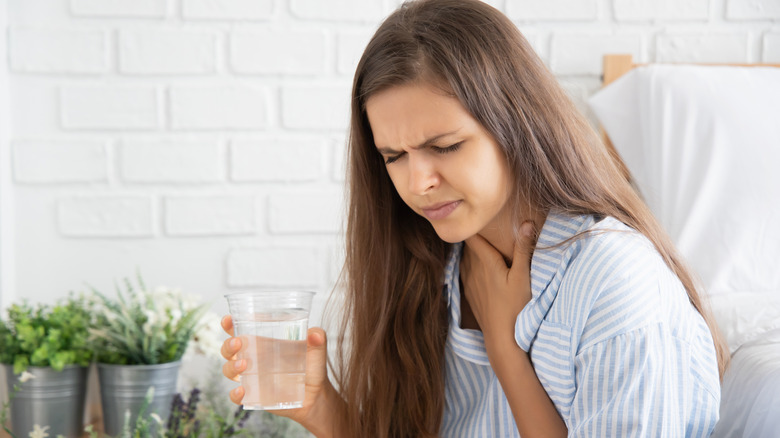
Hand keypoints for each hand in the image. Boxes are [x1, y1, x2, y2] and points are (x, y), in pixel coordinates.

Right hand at [220, 316, 337, 429]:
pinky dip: (235, 393)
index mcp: (262, 343)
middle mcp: (252, 359)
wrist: (316, 395)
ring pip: (229, 370)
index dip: (230, 324)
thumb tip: (315, 334)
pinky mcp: (254, 396)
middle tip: (239, 342)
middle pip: (229, 349)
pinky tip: (242, 390)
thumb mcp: (317, 350)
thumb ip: (318, 338)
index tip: (228, 319)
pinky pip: (237, 395)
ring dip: (232, 367)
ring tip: (245, 365)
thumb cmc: (312, 367)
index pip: (240, 330)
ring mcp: (251, 378)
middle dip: (228, 345)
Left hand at [460, 221, 535, 342]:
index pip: (472, 236)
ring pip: (466, 259)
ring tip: (485, 244)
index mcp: (485, 262)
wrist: (501, 339)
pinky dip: (471, 266)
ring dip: (473, 251)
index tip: (478, 214)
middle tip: (485, 226)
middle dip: (476, 235)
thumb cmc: (515, 307)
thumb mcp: (523, 277)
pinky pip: (465, 272)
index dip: (473, 224)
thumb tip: (525, 222)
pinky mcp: (468, 293)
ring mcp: (468, 282)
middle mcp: (472, 270)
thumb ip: (523, 249)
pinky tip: (481, 268)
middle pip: (469, 246)